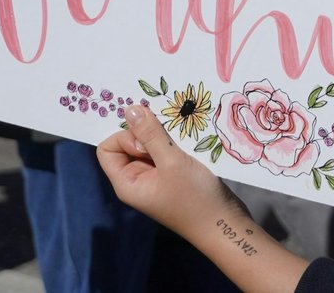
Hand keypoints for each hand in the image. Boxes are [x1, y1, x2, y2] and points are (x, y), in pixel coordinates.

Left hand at [98, 102, 241, 240]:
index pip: (108, 149)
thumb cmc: (196, 199)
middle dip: (146, 131)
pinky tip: (191, 138)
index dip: (124, 136)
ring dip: (163, 135)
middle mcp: (138, 179)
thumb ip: (150, 135)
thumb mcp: (172, 163)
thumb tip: (130, 109)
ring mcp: (157, 177)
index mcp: (127, 182)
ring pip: (150, 145)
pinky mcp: (174, 174)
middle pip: (128, 144)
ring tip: (182, 132)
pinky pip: (166, 150)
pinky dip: (175, 141)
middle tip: (168, 127)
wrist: (225, 225)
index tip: (148, 138)